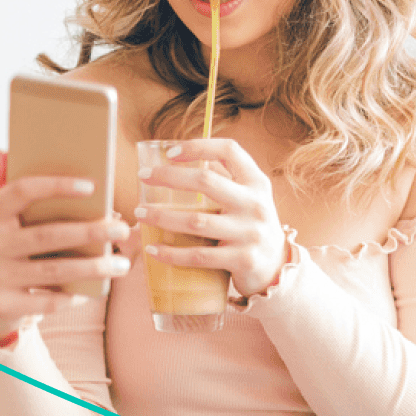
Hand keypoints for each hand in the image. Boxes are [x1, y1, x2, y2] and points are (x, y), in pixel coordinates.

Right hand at [0, 173, 133, 340]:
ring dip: (93, 267)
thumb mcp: (9, 232)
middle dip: (90, 232)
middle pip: (47, 234)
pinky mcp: (0, 305)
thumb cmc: (7, 257)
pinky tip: (92, 291)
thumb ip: (35, 217)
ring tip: (122, 264)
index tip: (92, 186)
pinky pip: (48, 301)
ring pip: (54, 270)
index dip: (56, 185)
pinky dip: (73, 296)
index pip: (21, 191)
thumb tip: (97, 207)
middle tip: (121, 230)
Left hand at [135, 138, 287, 297]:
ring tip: (139, 213)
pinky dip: (171, 253)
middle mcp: (255, 204)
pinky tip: (152, 249)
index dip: (198, 146)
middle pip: (205, 181)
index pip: (229, 150)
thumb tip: (186, 155)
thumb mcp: (249, 197)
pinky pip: (199, 256)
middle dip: (168, 176)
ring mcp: (250, 233)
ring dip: (161, 216)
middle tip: (143, 177)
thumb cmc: (252, 226)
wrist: (277, 268)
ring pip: (196, 221)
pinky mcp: (242, 260)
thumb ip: (225, 177)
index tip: (170, 152)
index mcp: (256, 183)